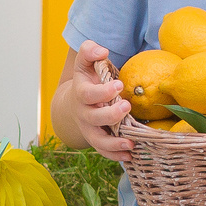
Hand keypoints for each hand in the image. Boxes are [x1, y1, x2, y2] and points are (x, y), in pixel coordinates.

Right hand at [53, 40, 132, 161]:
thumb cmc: (87, 79)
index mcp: (81, 93)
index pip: (87, 94)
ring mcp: (89, 128)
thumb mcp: (85, 62)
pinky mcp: (97, 140)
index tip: (119, 85)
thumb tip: (101, 50)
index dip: (102, 91)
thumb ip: (89, 50)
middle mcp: (83, 113)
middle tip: (127, 106)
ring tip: (131, 143)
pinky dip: (115, 155)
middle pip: (93, 118)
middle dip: (110, 114)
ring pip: (97, 140)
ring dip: (113, 143)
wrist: (74, 102)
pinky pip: (104, 151)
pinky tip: (131, 155)